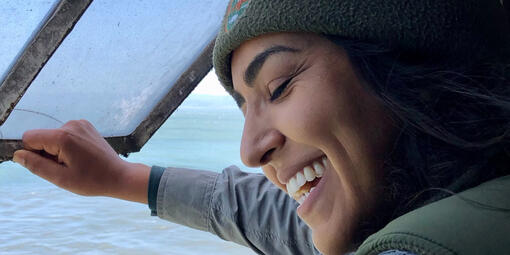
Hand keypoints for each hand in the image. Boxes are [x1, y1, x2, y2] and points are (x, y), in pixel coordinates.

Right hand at [13, 119, 149, 202]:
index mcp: (63, 137)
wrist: (119, 176)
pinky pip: (65, 135)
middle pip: (42, 137)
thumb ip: (36, 165)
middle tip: (67, 168)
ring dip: (58, 151)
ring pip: (53, 137)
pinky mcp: (86, 126)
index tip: (49, 166)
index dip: (33, 154)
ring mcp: (80, 124)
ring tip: (77, 163)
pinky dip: (68, 146)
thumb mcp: (60, 178)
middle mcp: (71, 124)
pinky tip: (82, 157)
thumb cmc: (92, 180)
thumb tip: (17, 155)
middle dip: (47, 153)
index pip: (29, 138)